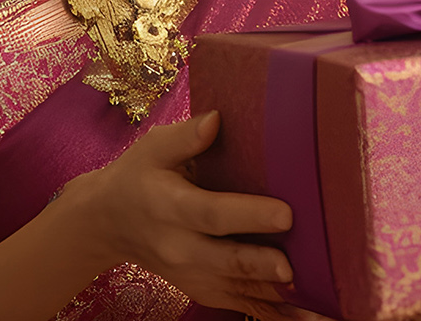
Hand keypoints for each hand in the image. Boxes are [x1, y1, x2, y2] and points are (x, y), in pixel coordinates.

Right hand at [56, 111, 296, 318]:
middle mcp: (181, 246)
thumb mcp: (151, 149)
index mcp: (171, 207)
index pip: (213, 214)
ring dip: (275, 295)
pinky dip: (269, 310)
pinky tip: (303, 312)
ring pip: (237, 289)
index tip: (285, 215)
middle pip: (228, 260)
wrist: (107, 224)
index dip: (249, 215)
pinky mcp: (200, 289)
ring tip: (313, 297)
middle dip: (263, 266)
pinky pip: (238, 304)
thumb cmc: (137, 178)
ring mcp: (190, 274)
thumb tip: (217, 119)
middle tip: (296, 268)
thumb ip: (186, 136)